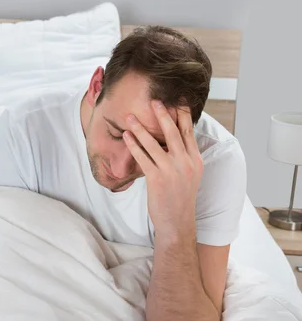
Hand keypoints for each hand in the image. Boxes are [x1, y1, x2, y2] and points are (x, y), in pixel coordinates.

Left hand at [123, 101, 202, 236]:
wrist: (177, 221)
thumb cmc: (180, 197)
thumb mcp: (190, 174)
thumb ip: (183, 156)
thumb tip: (172, 139)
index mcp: (195, 160)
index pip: (189, 132)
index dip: (183, 115)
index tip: (177, 100)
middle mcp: (185, 163)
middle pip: (173, 133)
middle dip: (163, 115)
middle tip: (154, 100)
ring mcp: (171, 171)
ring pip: (154, 143)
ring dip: (140, 128)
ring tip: (130, 117)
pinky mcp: (157, 179)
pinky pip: (142, 157)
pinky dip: (133, 145)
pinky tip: (126, 137)